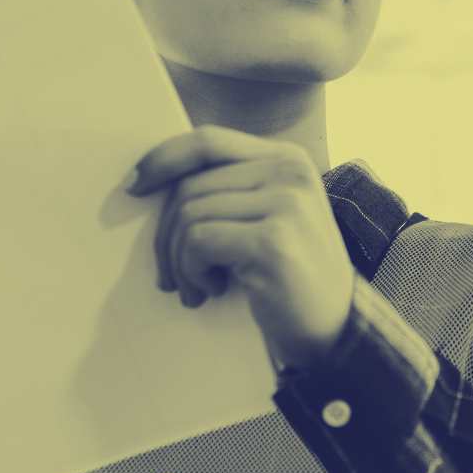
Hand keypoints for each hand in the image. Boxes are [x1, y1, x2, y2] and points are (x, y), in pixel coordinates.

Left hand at [126, 125, 354, 371]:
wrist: (337, 331)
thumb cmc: (291, 278)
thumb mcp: (268, 218)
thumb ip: (230, 191)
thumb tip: (155, 183)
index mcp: (287, 158)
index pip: (208, 140)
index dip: (163, 158)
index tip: (136, 183)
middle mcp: (290, 172)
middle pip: (190, 184)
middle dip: (165, 234)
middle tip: (171, 274)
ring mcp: (286, 203)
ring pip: (188, 213)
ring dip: (179, 260)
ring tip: (195, 287)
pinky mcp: (273, 241)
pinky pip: (198, 241)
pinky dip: (191, 271)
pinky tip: (212, 289)